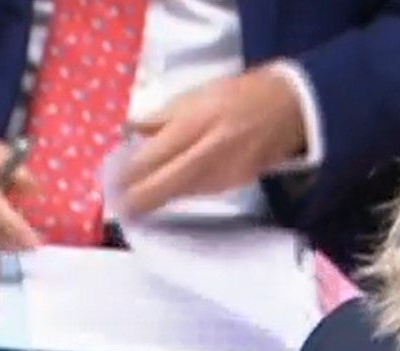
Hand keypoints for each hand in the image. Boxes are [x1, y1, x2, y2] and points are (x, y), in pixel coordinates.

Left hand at [118, 66, 307, 216]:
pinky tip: (166, 191)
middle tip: (118, 206)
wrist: (288, 110)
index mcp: (194, 126)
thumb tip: (130, 133)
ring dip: (155, 198)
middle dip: (137, 200)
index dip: (128, 176)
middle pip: (162, 188)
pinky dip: (178, 193)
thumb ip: (161, 117)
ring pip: (179, 194)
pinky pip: (196, 193)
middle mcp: (207, 156)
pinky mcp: (232, 187)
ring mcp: (221, 176)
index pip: (151, 159)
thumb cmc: (238, 95)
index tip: (111, 183)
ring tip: (134, 199)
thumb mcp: (196, 95)